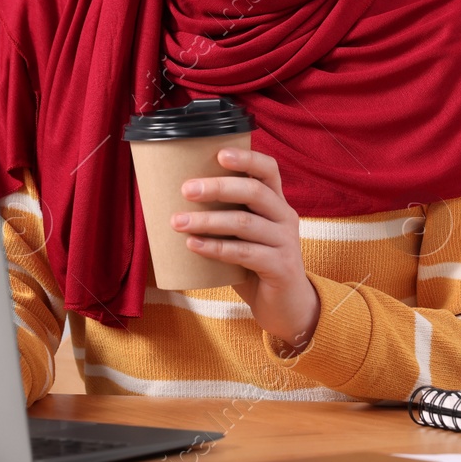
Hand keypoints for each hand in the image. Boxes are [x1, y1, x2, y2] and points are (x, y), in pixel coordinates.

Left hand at [173, 147, 319, 354]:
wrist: (286, 307)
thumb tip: (174, 202)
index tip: (218, 154)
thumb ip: (225, 217)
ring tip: (178, 222)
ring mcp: (286, 242)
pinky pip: (244, 253)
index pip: (268, 169)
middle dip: (217, 187)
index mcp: (277, 203)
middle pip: (254, 191)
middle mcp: (286, 217)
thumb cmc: (256, 265)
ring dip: (208, 221)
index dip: (247, 158)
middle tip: (186, 189)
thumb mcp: (245, 235)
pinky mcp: (281, 267)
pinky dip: (215, 248)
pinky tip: (193, 246)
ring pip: (244, 223)